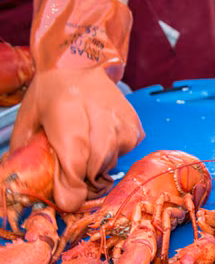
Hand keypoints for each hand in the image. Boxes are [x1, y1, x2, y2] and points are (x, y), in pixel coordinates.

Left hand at [9, 0, 143, 210]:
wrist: (79, 63)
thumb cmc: (51, 91)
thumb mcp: (30, 118)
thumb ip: (30, 152)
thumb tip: (37, 187)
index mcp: (67, 112)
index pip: (75, 161)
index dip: (71, 188)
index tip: (67, 201)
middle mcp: (99, 114)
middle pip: (94, 166)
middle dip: (81, 177)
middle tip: (71, 173)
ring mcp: (122, 120)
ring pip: (111, 161)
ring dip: (96, 165)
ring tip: (85, 149)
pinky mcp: (136, 125)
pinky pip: (125, 153)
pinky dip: (112, 153)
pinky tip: (101, 138)